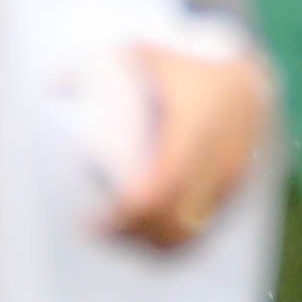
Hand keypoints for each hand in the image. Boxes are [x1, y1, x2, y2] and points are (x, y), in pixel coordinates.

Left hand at [102, 39, 274, 253]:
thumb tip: (50, 83)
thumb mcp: (148, 56)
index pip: (157, 191)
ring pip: (189, 235)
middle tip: (100, 231)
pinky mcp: (234, 196)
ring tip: (118, 236)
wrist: (251, 79)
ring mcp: (230, 183)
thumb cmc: (189, 69)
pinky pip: (203, 231)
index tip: (93, 223)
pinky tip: (145, 239)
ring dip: (151, 244)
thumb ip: (99, 64)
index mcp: (194, 130)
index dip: (124, 217)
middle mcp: (217, 162)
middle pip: (171, 224)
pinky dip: (172, 241)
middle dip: (132, 236)